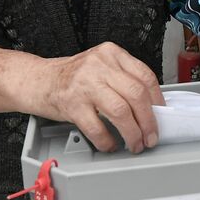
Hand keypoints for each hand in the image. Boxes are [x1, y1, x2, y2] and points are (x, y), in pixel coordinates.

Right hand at [35, 42, 163, 152]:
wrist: (38, 80)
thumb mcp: (101, 67)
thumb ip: (124, 79)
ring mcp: (84, 84)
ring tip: (135, 144)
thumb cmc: (72, 78)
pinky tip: (110, 145)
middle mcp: (99, 66)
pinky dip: (107, 141)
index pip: (145, 77)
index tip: (161, 116)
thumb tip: (151, 109)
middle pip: (136, 95)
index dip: (157, 100)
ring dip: (132, 133)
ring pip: (121, 111)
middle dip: (149, 121)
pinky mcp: (71, 104)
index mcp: (112, 54)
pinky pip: (97, 127)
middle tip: (151, 137)